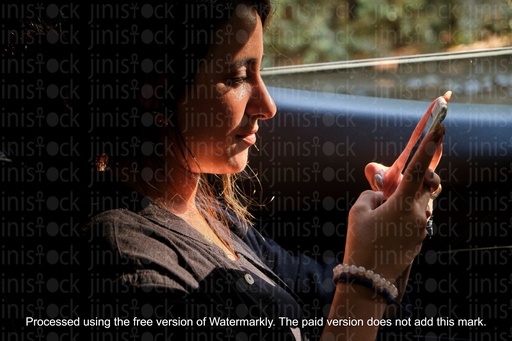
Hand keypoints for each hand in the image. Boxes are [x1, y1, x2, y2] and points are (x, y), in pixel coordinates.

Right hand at [344, 123, 444, 282]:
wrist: (369, 278)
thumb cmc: (360, 242)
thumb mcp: (358, 211)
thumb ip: (371, 193)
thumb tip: (382, 193)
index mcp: (403, 204)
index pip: (418, 169)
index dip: (428, 147)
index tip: (440, 128)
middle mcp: (418, 214)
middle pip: (426, 184)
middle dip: (417, 176)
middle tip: (398, 182)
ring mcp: (421, 227)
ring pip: (421, 201)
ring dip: (407, 198)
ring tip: (384, 213)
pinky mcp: (419, 238)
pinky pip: (416, 216)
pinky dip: (404, 212)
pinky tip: (386, 226)